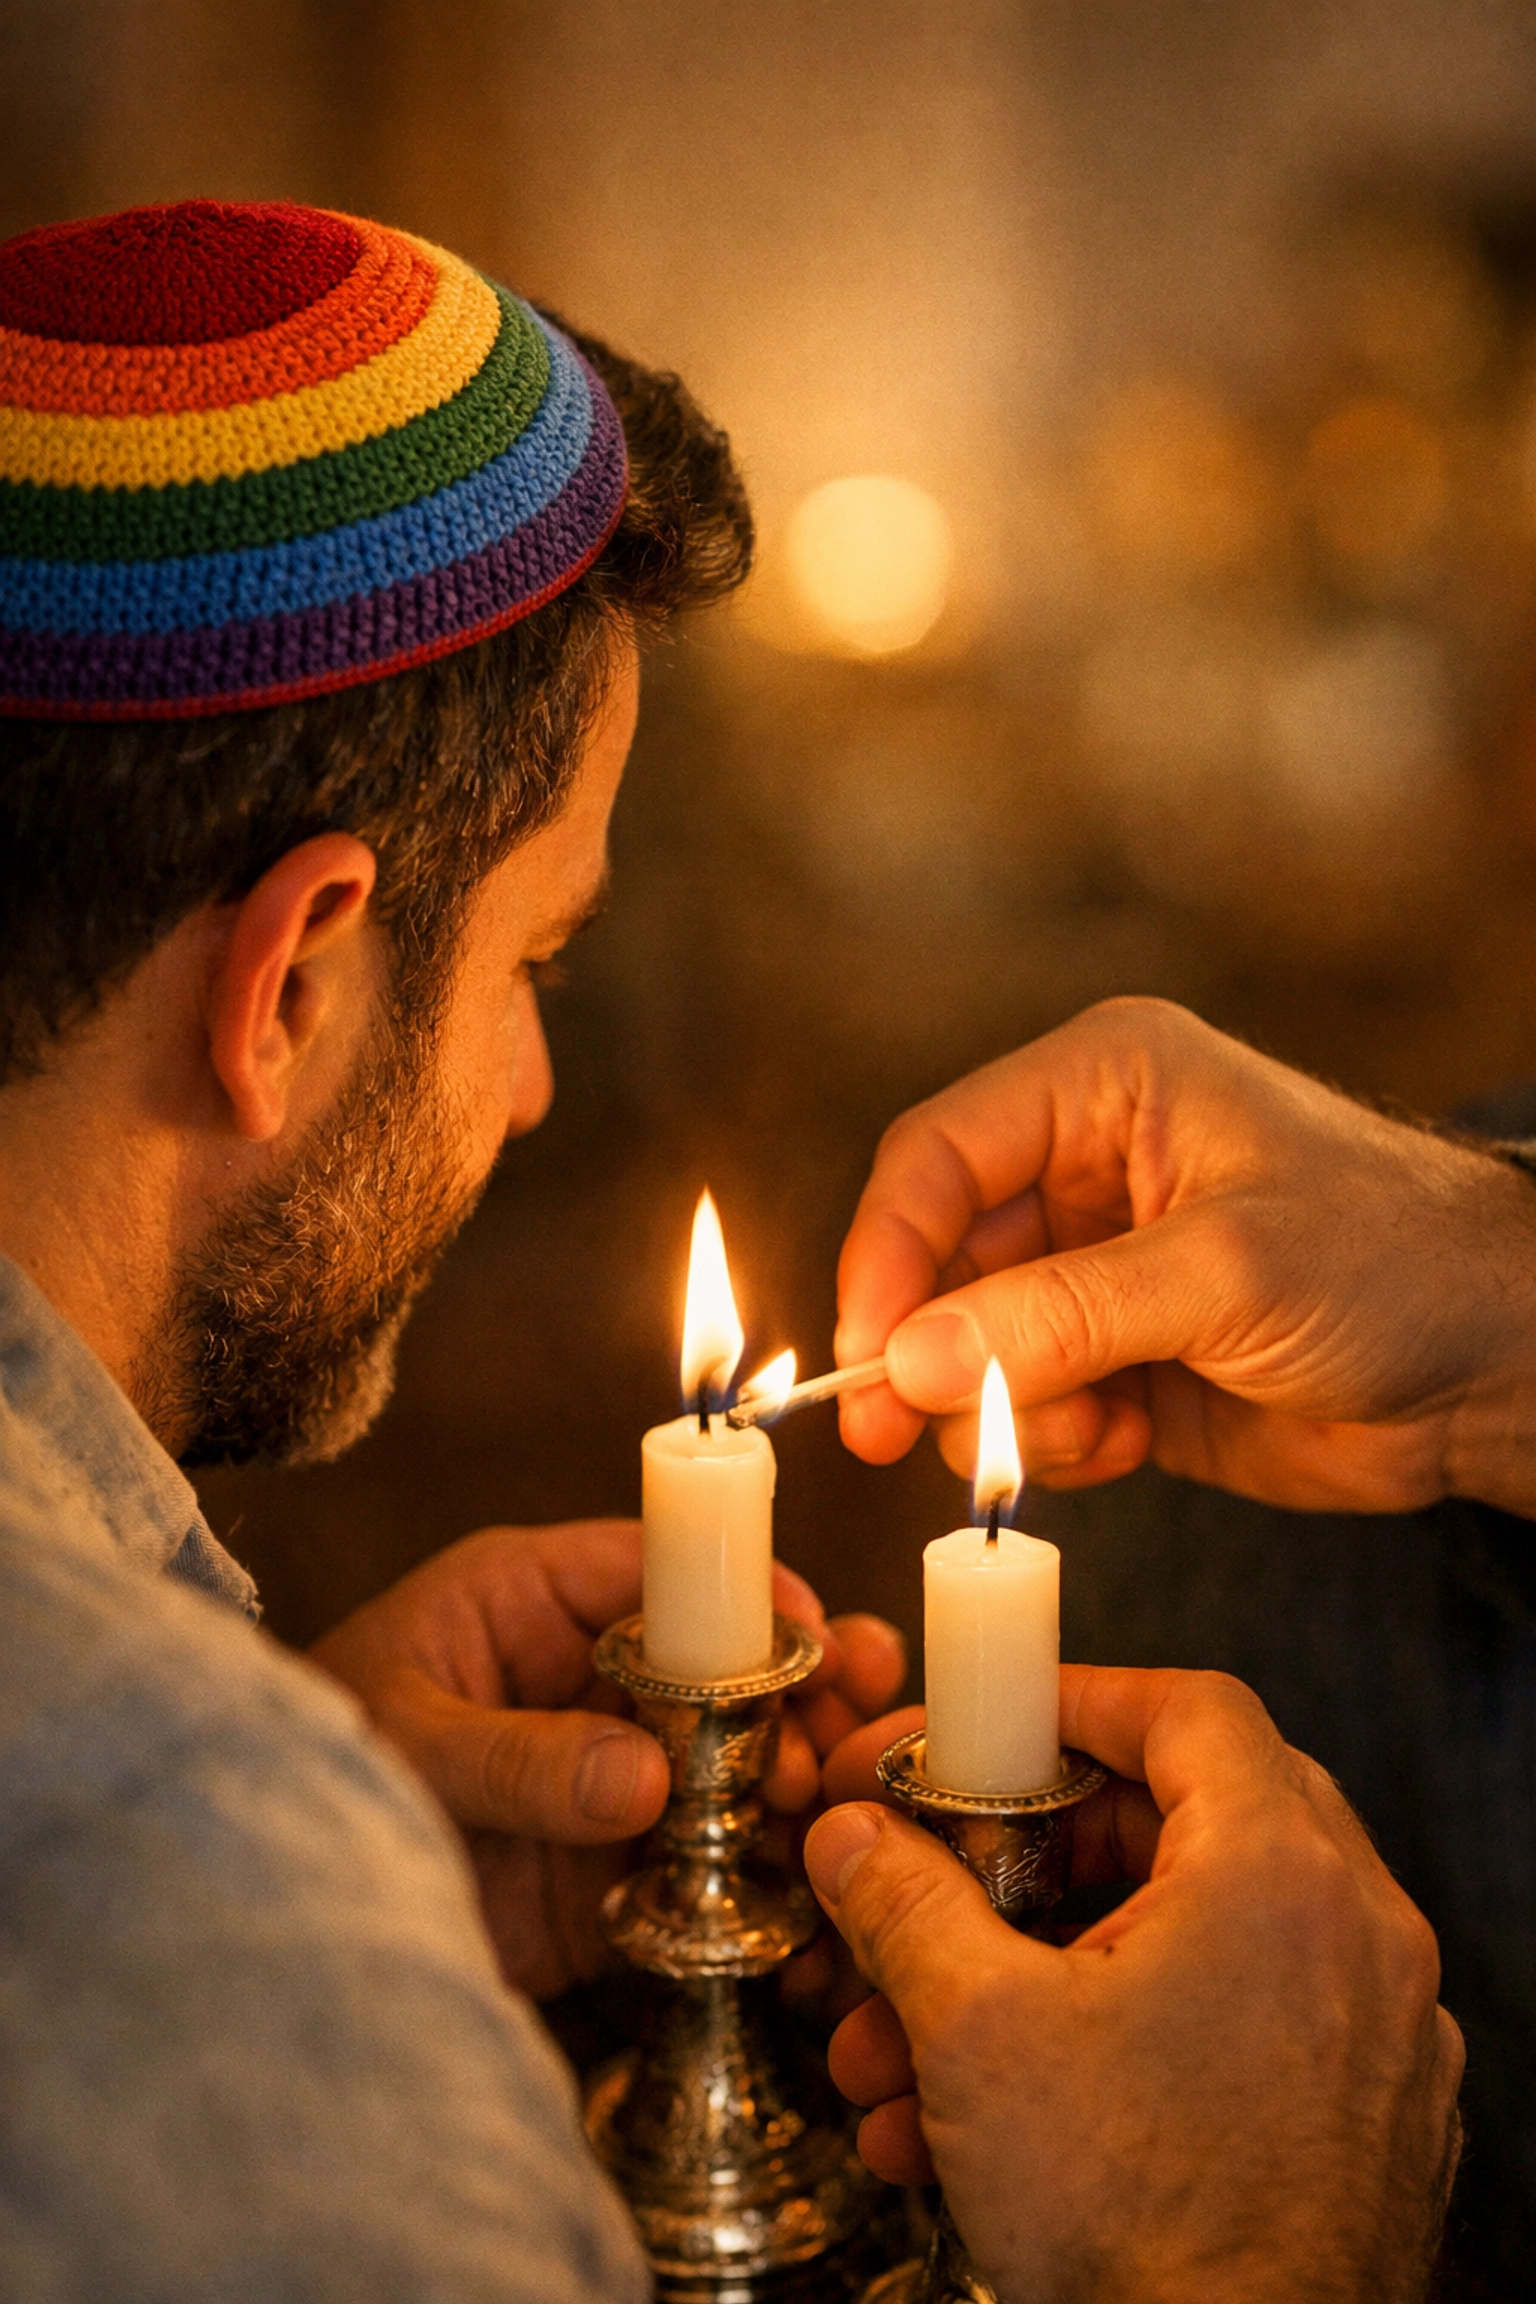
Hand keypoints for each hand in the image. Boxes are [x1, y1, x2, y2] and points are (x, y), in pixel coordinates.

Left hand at [309, 1519, 904, 1997]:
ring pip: (737, 1752)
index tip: (809, 1629)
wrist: (264, 1901)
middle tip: (848, 1732)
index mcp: (532, 1598)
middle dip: (798, 1687)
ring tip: (837, 1809)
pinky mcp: (620, 1862)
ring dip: (797, 1774)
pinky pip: (714, 1852)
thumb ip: (513, 1756)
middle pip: (723, 1657)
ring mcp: (611, 1768)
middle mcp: (589, 1673)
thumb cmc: (314, 1773)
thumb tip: (643, 1780)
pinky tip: (814, 1883)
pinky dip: (767, 1865)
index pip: (659, 1563)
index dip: (743, 1587)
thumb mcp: (400, 1745)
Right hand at [807, 1668, 1462, 2303]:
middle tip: (941, 1882)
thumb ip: (905, 1903)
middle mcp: (1353, 1934)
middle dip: (1026, 1862)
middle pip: (1179, 1823)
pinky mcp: (1364, 2121)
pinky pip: (1232, 2031)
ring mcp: (1372, 2032)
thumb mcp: (979, 2031)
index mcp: (1278, 1872)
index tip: (992, 1722)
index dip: (1075, 1700)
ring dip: (1042, 1976)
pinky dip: (1120, 2044)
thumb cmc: (1144, 2223)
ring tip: (915, 2051)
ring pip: (1188, 1945)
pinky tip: (993, 2122)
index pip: (1187, 1708)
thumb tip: (852, 1837)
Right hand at [836, 996, 1535, 1515]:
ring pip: (966, 1342)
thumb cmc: (1390, 1263)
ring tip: (1090, 1434)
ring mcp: (1094, 1266)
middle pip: (936, 1257)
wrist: (1497, 1365)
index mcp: (1102, 1087)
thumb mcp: (1223, 1272)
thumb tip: (908, 1360)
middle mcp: (1081, 1167)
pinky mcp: (1114, 1354)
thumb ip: (1061, 1316)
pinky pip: (1024, 1402)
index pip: (938, 1157)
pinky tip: (1127, 1444)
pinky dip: (1054, 1439)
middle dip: (926, 1351)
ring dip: (1001, 1406)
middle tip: (890, 1435)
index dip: (886, 1254)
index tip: (865, 1355)